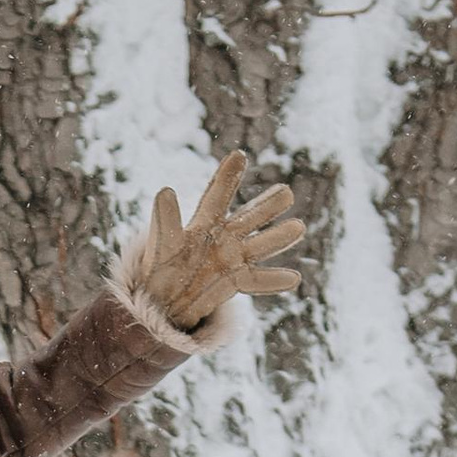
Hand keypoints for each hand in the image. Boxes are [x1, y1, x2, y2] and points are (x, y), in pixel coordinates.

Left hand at [129, 153, 303, 330]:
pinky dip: (274, 280)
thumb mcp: (161, 247)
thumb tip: (165, 191)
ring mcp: (231, 258)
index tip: (239, 155)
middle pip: (249, 218)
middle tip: (286, 193)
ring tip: (299, 227)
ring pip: (259, 246)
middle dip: (267, 206)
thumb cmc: (157, 270)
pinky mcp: (235, 281)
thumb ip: (166, 222)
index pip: (217, 196)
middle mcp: (222, 237)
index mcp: (202, 224)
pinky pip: (257, 280)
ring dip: (278, 238)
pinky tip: (294, 279)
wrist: (163, 301)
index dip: (227, 176)